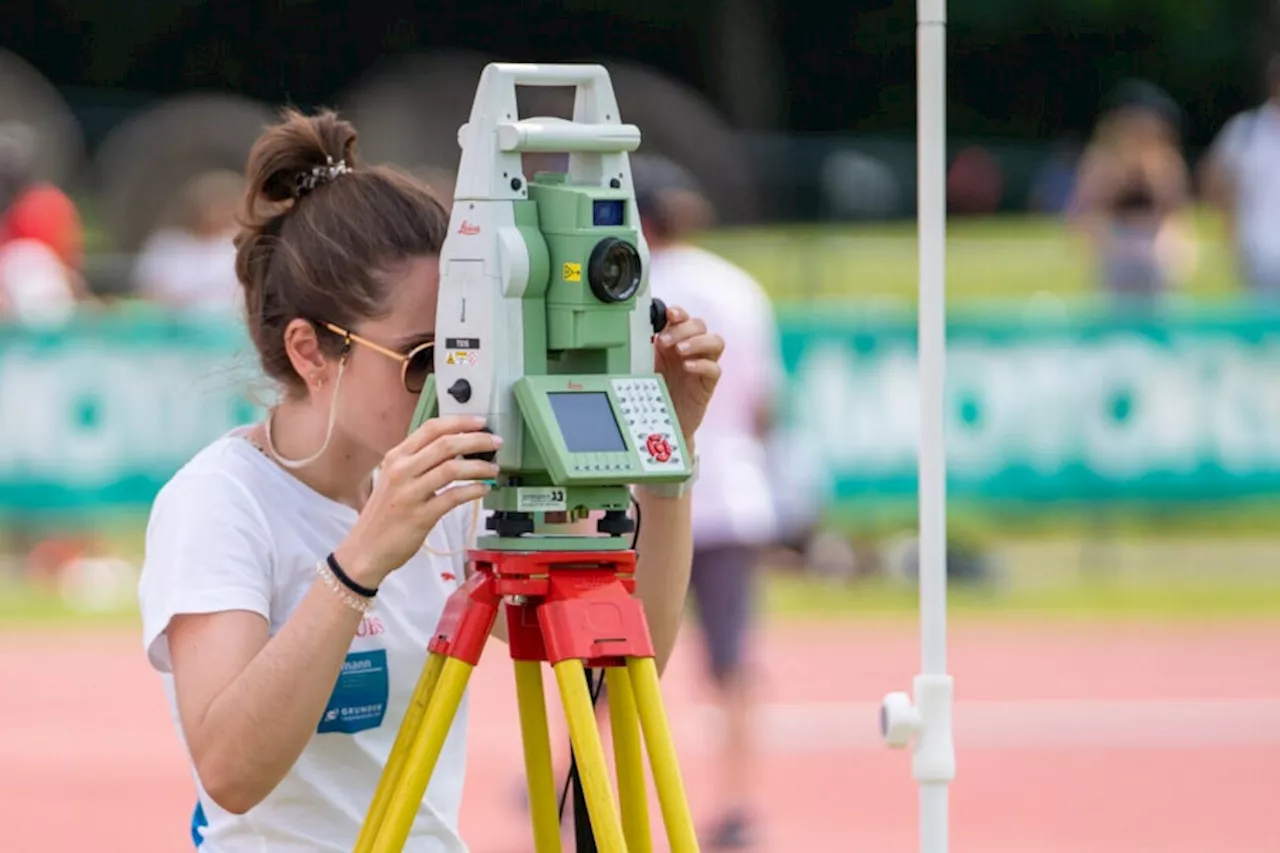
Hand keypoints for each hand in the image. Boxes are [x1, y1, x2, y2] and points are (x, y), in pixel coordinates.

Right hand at [334, 416, 500, 586]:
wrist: (365, 549)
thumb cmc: (384, 514)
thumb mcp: (394, 479)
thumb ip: (418, 462)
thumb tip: (455, 448)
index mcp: (396, 457)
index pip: (431, 428)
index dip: (460, 422)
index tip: (481, 422)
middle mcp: (401, 471)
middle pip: (446, 444)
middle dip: (477, 440)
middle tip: (495, 443)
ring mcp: (410, 493)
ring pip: (452, 468)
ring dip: (479, 466)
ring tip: (492, 469)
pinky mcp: (420, 516)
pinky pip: (453, 497)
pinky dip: (473, 490)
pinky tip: (483, 489)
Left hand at [653, 304, 724, 446]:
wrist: (661, 422)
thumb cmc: (653, 391)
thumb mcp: (643, 365)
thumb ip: (642, 347)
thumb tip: (633, 329)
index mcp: (674, 341)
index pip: (683, 318)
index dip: (679, 312)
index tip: (669, 314)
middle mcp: (690, 350)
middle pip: (699, 325)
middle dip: (682, 329)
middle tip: (665, 342)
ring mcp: (702, 365)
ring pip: (715, 341)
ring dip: (698, 341)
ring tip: (680, 351)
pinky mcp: (708, 383)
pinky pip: (714, 368)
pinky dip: (702, 364)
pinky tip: (688, 367)